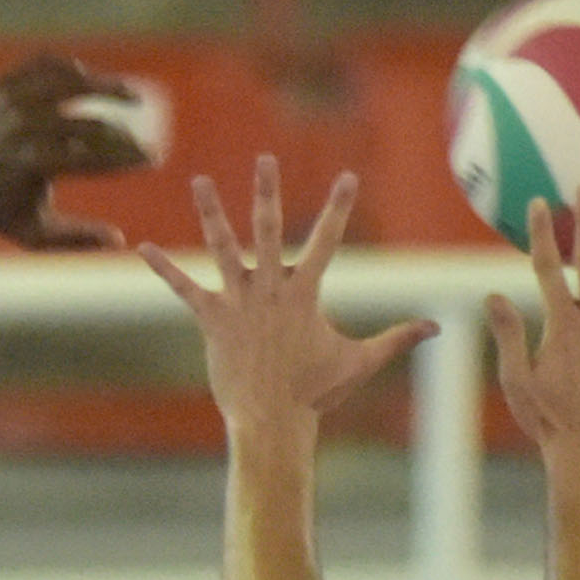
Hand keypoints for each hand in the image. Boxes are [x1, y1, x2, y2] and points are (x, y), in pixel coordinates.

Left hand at [0, 54, 152, 251]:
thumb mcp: (35, 235)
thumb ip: (76, 239)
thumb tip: (119, 241)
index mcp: (30, 163)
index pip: (92, 157)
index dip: (126, 158)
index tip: (151, 160)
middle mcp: (20, 127)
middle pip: (87, 122)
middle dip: (124, 132)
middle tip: (147, 138)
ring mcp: (9, 101)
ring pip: (69, 82)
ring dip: (107, 86)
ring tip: (133, 98)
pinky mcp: (2, 85)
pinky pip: (43, 66)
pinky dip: (69, 70)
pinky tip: (89, 80)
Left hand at [141, 160, 435, 432]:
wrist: (272, 421)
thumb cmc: (316, 394)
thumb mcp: (361, 362)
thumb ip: (398, 339)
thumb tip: (438, 329)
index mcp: (305, 293)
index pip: (328, 241)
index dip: (339, 208)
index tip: (349, 175)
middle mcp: (271, 289)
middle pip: (270, 230)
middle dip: (268, 192)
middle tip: (265, 158)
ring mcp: (239, 302)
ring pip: (223, 247)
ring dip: (211, 213)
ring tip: (200, 180)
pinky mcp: (212, 320)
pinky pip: (184, 288)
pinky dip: (164, 268)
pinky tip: (142, 248)